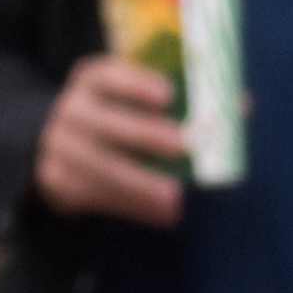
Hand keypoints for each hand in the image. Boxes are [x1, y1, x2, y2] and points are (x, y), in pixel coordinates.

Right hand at [33, 57, 191, 227]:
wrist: (60, 143)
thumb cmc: (116, 116)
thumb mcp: (130, 98)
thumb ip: (175, 103)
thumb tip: (235, 110)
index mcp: (91, 80)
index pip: (109, 77)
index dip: (137, 85)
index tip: (169, 96)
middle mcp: (71, 109)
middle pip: (105, 122)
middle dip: (145, 134)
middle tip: (184, 147)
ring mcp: (59, 145)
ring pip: (100, 167)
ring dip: (140, 184)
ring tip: (175, 198)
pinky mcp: (57, 180)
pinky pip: (96, 195)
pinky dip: (132, 206)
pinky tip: (162, 215)